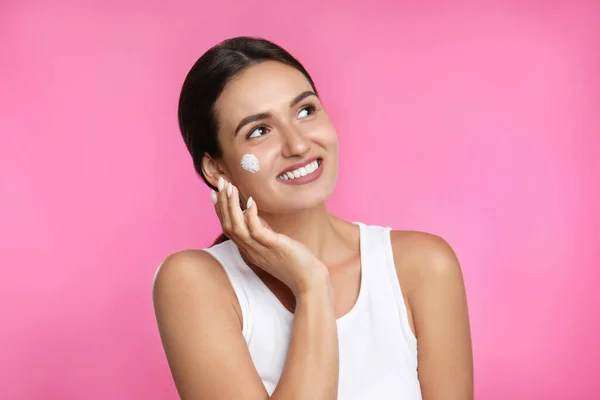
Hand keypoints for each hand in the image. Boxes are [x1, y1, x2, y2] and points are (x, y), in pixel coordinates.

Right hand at [211, 177, 329, 296]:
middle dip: (222, 202)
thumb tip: (252, 213)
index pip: (228, 227)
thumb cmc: (294, 262)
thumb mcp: (273, 244)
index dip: (220, 210)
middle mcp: (250, 250)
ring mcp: (260, 250)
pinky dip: (251, 216)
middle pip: (228, 225)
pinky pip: (256, 231)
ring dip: (231, 206)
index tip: (214, 193)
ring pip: (237, 227)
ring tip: (230, 187)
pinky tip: (250, 201)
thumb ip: (262, 231)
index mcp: (249, 249)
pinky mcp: (273, 247)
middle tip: (220, 182)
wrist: (309, 281)